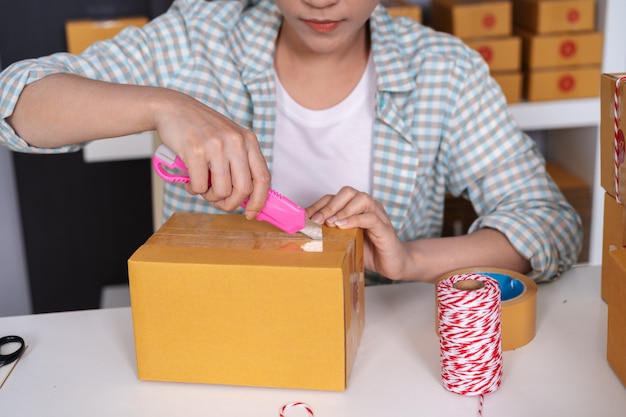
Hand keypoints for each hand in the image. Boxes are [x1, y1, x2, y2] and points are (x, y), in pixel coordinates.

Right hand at [154, 90, 270, 217]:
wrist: (174, 108)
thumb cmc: (203, 129)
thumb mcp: (230, 139)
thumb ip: (241, 163)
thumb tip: (248, 198)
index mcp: (248, 141)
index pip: (263, 178)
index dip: (259, 201)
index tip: (251, 214)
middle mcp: (236, 142)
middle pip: (244, 189)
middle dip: (231, 203)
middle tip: (219, 202)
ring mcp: (216, 146)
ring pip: (222, 191)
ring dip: (210, 196)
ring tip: (202, 186)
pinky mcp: (196, 151)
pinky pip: (199, 186)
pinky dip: (193, 189)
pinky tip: (189, 180)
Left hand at [306, 186, 410, 279]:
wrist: (393, 264)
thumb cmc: (369, 251)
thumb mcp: (345, 240)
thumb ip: (331, 233)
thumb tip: (307, 232)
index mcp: (357, 208)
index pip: (335, 197)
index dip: (319, 205)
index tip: (305, 217)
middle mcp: (368, 207)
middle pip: (348, 192)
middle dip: (329, 205)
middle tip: (316, 221)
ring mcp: (378, 215)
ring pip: (361, 199)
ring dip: (342, 210)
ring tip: (330, 223)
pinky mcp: (385, 229)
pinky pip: (371, 217)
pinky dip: (355, 220)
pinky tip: (342, 227)